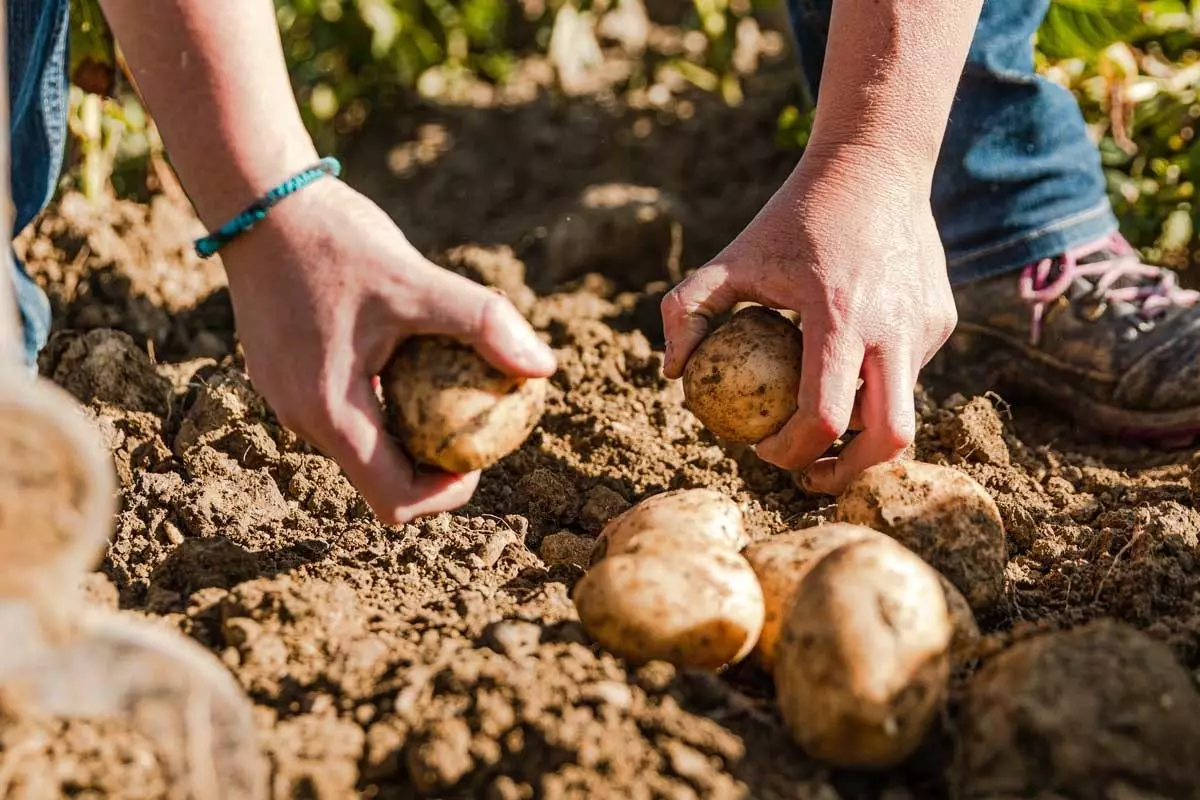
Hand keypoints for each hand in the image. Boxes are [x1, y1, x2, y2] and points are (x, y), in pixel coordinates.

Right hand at [217, 179, 556, 523]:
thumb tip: (544, 368)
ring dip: (406, 428)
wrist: (256, 197)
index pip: (394, 499)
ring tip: (445, 379)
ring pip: (360, 442)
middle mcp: (299, 418)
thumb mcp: (417, 279)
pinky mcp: (281, 375)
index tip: (482, 455)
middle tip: (475, 415)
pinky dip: (380, 398)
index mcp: (328, 412)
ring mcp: (285, 398)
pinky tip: (406, 350)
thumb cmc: (334, 239)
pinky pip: (340, 409)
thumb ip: (483, 324)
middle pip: (378, 476)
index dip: (446, 494)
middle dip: (433, 461)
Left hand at [660, 148, 955, 493]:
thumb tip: (674, 374)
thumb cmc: (792, 216)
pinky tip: (847, 358)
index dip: (790, 453)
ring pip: (901, 409)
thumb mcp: (731, 257)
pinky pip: (909, 374)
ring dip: (859, 429)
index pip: (822, 417)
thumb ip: (687, 310)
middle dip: (849, 475)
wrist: (875, 163)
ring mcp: (927, 326)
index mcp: (839, 316)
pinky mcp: (942, 320)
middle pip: (890, 440)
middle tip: (810, 477)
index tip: (762, 449)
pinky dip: (876, 386)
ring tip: (818, 419)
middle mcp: (894, 328)